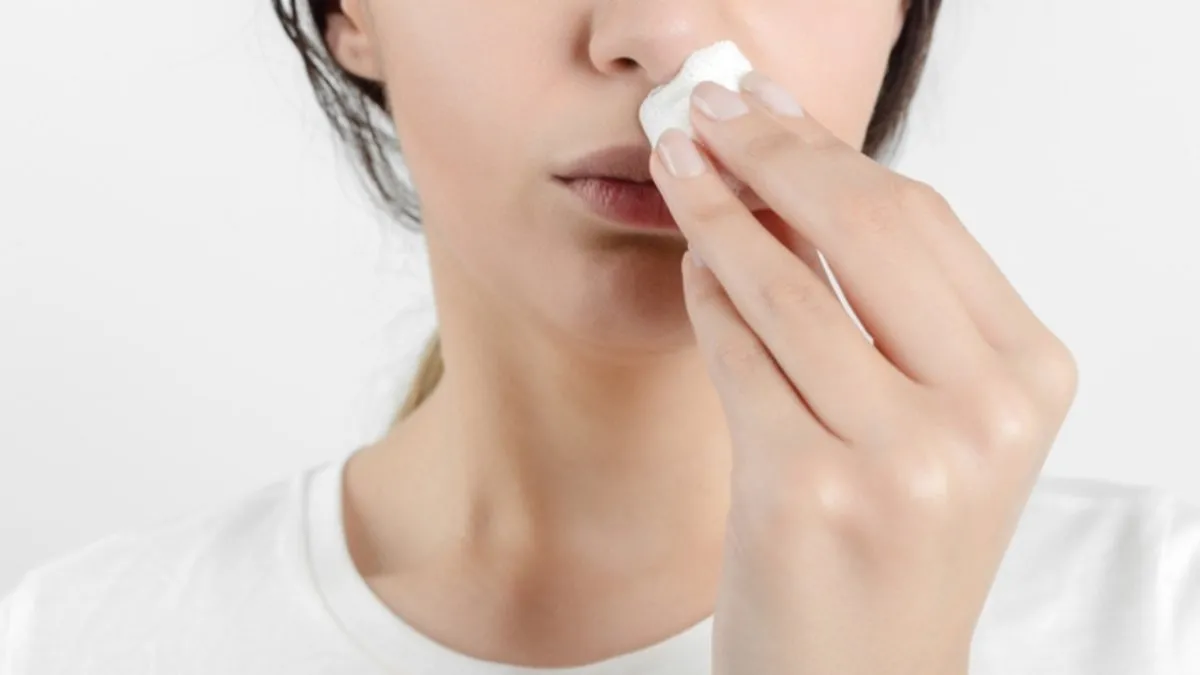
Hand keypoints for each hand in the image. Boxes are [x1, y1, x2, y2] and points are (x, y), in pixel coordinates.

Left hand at [648, 72, 1078, 674]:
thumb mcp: (933, 422)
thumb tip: (793, 175)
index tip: (768, 116)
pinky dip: (705, 297)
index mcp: (1028, 378)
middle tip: (708, 118)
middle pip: (864, 225)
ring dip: (717, 213)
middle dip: (768, 154)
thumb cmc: (892, 547)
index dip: (830, 151)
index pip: (923, 219)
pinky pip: (738, 353)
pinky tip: (691, 267)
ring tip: (678, 171)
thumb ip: (888, 307)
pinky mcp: (806, 490)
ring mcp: (899, 457)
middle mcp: (982, 414)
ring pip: (786, 286)